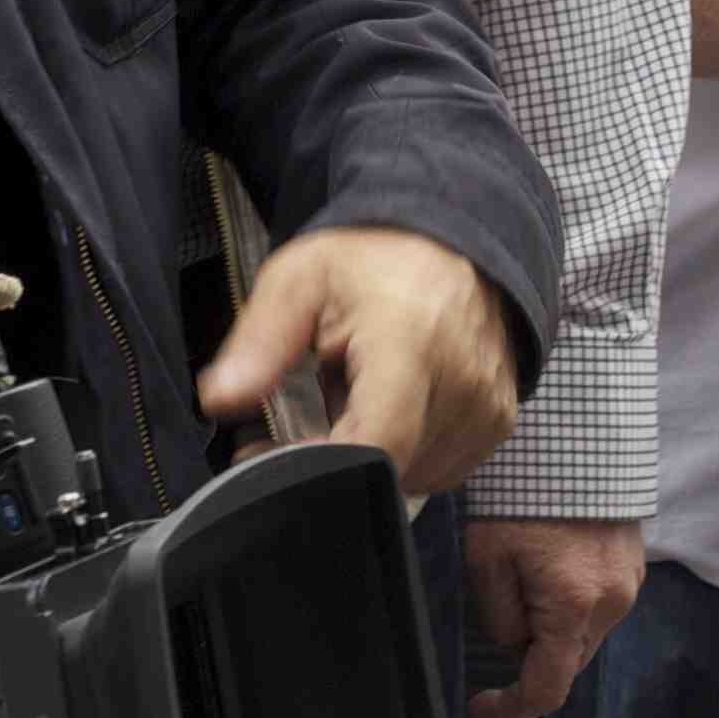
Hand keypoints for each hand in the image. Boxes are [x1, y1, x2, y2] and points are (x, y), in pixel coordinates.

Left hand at [200, 225, 520, 500]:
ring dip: (372, 454)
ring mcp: (487, 408)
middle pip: (384, 469)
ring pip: (411, 477)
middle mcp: (461, 382)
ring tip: (358, 395)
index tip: (272, 455)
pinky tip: (393, 405)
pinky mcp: (499, 424)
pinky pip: (441, 470)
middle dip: (333, 454)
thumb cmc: (376, 261)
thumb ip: (259, 341)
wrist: (456, 240)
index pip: (374, 445)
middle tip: (309, 405)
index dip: (316, 467)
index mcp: (410, 343)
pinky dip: (408, 452)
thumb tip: (219, 400)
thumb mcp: (300, 280)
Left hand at [465, 515, 645, 717]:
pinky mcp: (636, 565)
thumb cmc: (521, 495)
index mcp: (573, 607)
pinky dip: (572, 605)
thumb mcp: (487, 559)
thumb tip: (515, 644)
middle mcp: (613, 604)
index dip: (511, 709)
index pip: (547, 687)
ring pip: (583, 635)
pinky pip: (600, 606)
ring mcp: (631, 584)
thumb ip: (499, 618)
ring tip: (525, 578)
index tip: (480, 707)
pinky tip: (551, 568)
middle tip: (500, 613)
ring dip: (553, 628)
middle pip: (568, 661)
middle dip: (531, 657)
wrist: (572, 440)